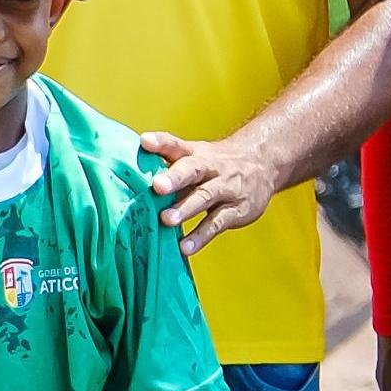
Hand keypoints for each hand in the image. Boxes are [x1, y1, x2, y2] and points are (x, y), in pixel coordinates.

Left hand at [139, 126, 285, 254]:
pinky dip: (201, 236)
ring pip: (205, 197)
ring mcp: (227, 188)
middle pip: (193, 169)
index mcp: (196, 154)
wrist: (263, 164)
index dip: (160, 143)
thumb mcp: (194, 157)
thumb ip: (165, 165)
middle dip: (175, 177)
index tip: (144, 142)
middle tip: (157, 186)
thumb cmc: (214, 165)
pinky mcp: (237, 210)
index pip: (176, 145)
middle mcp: (212, 168)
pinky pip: (217, 223)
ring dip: (185, 209)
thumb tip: (126, 175)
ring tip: (166, 220)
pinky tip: (185, 248)